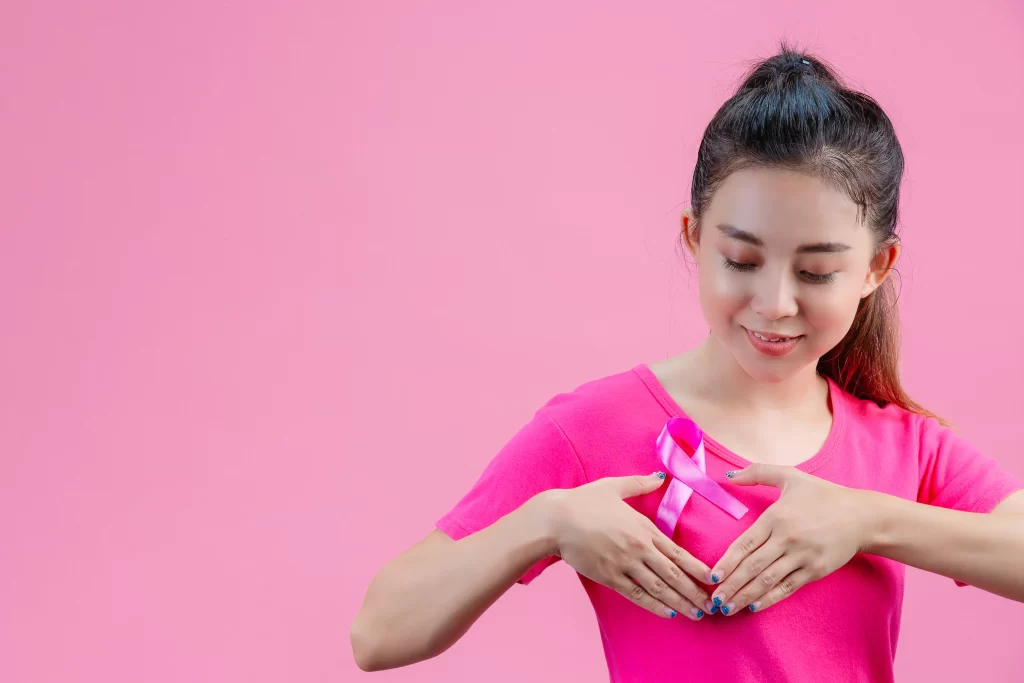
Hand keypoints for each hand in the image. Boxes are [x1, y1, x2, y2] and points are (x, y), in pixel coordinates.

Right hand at [540, 472, 712, 620]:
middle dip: (695, 591)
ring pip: (659, 588)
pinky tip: (668, 613)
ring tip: (697, 614)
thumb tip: (659, 476)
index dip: (697, 568)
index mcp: (643, 527)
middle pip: (673, 574)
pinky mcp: (609, 577)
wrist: (556, 520)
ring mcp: (624, 564)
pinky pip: (637, 595)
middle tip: (712, 605)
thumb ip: (639, 484)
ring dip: (680, 601)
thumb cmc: (584, 501)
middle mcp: (638, 548)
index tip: (714, 579)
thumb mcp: (614, 486)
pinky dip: (654, 605)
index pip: (678, 552)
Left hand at [707, 463, 869, 614]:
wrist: (862, 516)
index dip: (727, 562)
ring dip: (745, 595)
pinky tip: (754, 607)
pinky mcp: (815, 571)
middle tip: (714, 599)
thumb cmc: (823, 495)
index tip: (711, 576)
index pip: (745, 544)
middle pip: (752, 566)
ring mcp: (802, 557)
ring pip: (767, 580)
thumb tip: (729, 475)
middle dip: (731, 585)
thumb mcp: (790, 476)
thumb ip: (757, 473)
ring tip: (728, 608)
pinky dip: (769, 599)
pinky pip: (787, 588)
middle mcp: (787, 539)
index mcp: (776, 517)